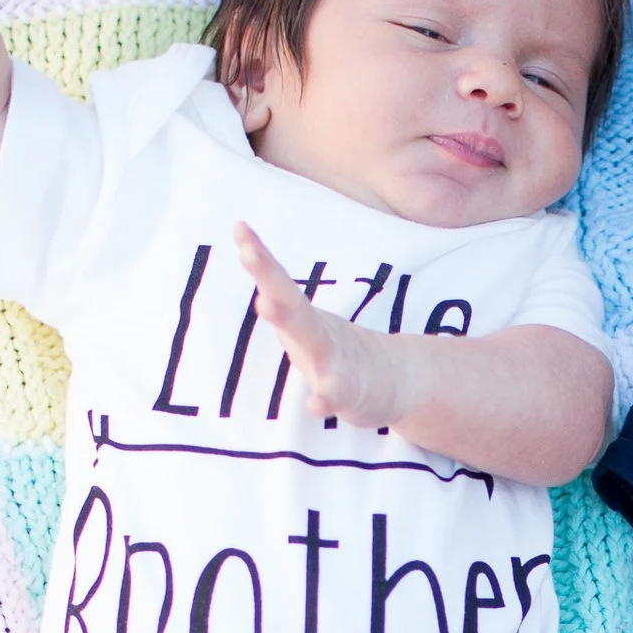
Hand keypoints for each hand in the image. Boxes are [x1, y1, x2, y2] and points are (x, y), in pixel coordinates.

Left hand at [236, 223, 404, 430]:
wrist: (394, 382)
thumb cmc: (338, 354)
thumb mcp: (305, 323)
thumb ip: (280, 300)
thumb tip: (251, 262)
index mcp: (304, 318)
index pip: (278, 283)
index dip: (259, 256)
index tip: (239, 227)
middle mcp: (317, 332)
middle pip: (289, 300)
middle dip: (267, 275)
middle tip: (247, 252)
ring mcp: (334, 361)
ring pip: (311, 340)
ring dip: (287, 320)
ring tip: (263, 304)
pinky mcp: (350, 393)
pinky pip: (335, 395)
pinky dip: (325, 399)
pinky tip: (316, 405)